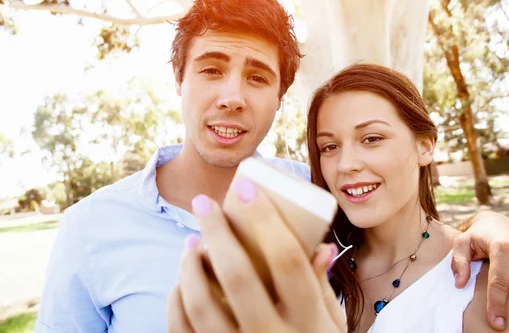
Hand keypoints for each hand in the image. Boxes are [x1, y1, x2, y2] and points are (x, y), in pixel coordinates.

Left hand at [167, 177, 345, 332]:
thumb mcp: (331, 325)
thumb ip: (323, 287)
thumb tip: (319, 245)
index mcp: (309, 322)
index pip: (287, 259)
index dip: (264, 218)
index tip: (246, 189)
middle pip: (238, 274)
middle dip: (216, 230)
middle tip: (204, 204)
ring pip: (201, 304)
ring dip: (190, 264)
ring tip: (191, 242)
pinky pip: (182, 330)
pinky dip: (176, 300)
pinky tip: (182, 281)